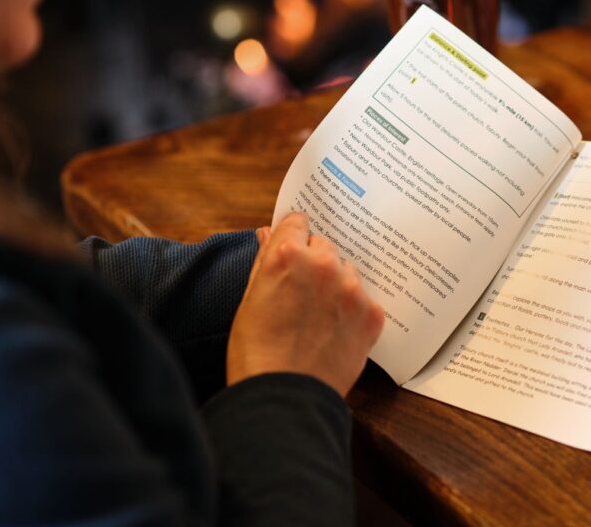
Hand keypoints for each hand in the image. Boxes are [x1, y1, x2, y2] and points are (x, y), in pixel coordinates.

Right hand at [227, 212, 383, 397]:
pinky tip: (335, 330)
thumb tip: (268, 234)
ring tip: (318, 316)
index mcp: (288, 254)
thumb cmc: (255, 351)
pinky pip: (363, 298)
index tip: (292, 247)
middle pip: (323, 245)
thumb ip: (264, 260)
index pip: (297, 221)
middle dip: (313, 262)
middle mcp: (323, 264)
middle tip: (301, 292)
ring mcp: (351, 288)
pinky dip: (352, 310)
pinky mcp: (371, 314)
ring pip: (346, 270)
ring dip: (335, 283)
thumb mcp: (250, 298)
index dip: (292, 237)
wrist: (283, 399)